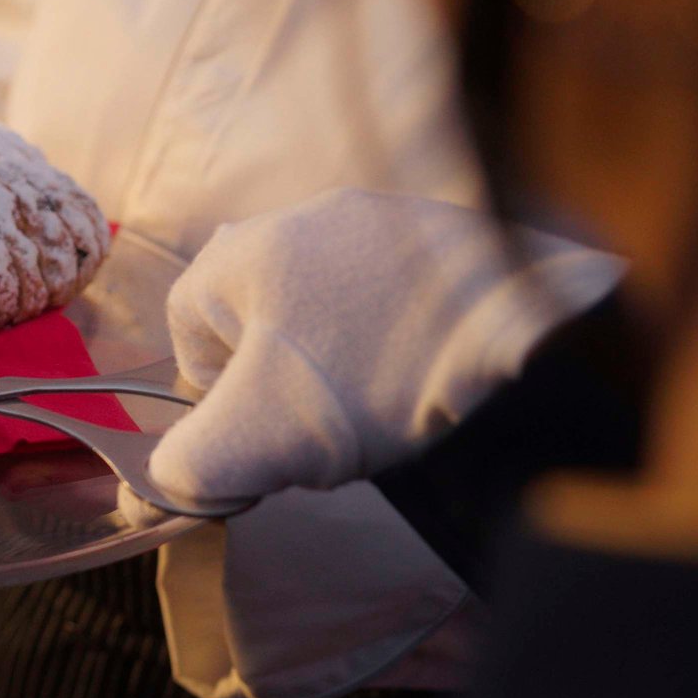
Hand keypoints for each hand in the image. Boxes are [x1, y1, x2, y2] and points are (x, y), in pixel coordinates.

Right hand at [150, 189, 623, 505]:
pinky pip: (399, 286)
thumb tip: (165, 484)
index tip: (271, 427)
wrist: (531, 339)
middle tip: (333, 419)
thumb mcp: (259, 441)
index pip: (190, 326)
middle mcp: (307, 214)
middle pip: (263, 312)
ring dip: (345, 351)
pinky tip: (437, 368)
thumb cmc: (371, 384)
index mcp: (243, 251)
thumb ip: (189, 467)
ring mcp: (385, 214)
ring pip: (332, 300)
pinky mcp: (455, 229)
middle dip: (287, 371)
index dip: (220, 392)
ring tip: (391, 398)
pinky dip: (406, 329)